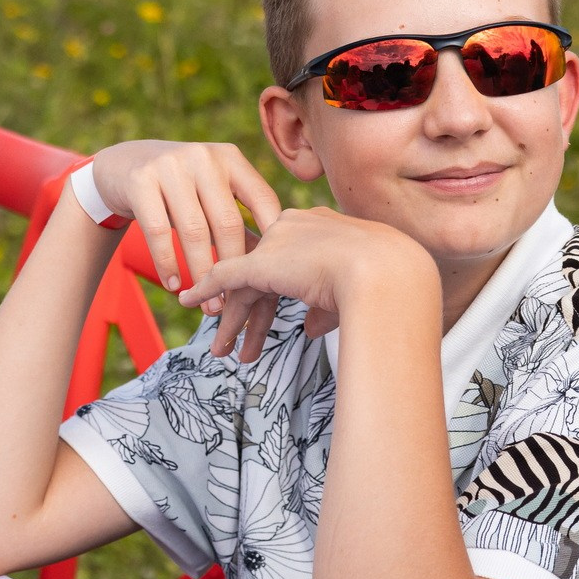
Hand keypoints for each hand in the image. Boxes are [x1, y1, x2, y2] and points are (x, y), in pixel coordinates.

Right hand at [89, 140, 288, 350]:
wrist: (123, 164)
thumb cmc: (179, 187)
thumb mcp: (210, 189)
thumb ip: (236, 215)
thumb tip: (270, 262)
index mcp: (230, 159)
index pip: (262, 200)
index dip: (271, 239)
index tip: (278, 275)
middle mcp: (204, 157)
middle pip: (227, 222)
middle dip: (235, 269)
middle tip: (238, 303)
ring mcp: (170, 167)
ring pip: (194, 231)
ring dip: (203, 274)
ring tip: (210, 306)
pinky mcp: (140, 182)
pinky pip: (158, 232)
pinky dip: (168, 263)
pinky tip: (174, 285)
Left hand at [184, 206, 433, 362]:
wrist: (388, 274)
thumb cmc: (388, 285)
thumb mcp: (357, 295)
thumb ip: (326, 307)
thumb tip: (310, 326)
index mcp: (325, 228)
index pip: (292, 259)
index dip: (278, 287)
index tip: (269, 310)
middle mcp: (297, 227)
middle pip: (264, 271)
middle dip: (250, 310)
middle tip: (236, 339)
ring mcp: (278, 242)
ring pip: (244, 282)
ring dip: (231, 319)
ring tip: (220, 351)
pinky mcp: (262, 262)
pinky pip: (224, 277)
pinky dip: (205, 290)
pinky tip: (189, 303)